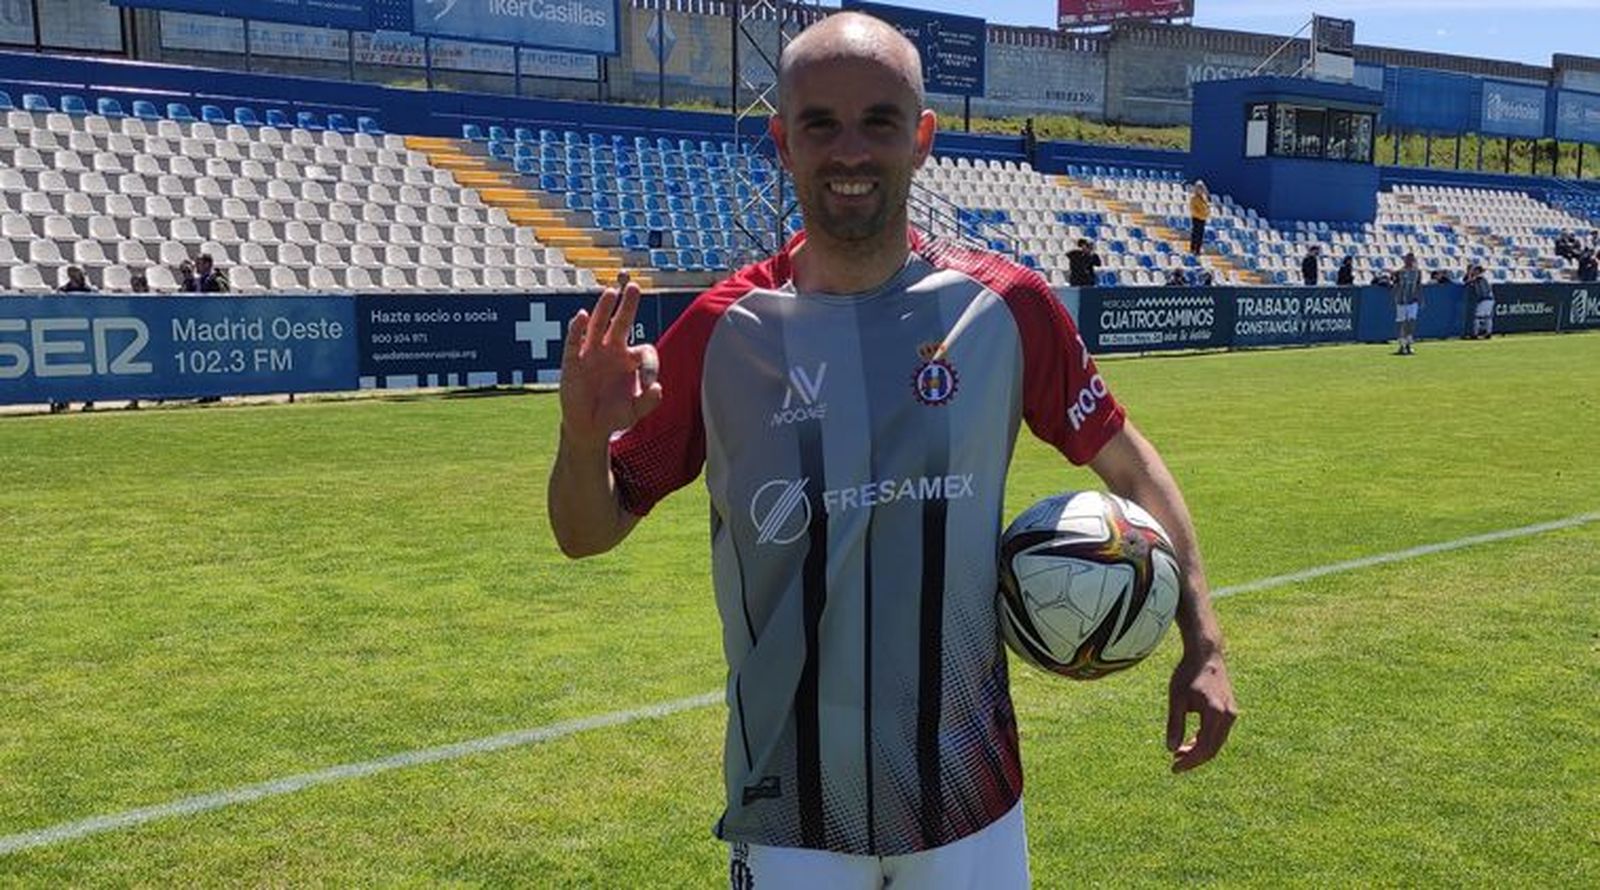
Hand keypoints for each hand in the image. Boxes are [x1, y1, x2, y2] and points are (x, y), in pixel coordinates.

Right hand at [559, 279, 661, 449]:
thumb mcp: (635, 411)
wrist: (589, 426)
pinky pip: (575, 341)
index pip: (645, 350)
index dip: (650, 365)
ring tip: (611, 293)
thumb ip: (649, 401)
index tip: (649, 384)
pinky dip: (577, 329)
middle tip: (634, 287)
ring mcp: (592, 353)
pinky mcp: (573, 361)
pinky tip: (582, 316)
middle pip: (622, 323)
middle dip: (628, 306)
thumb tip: (658, 388)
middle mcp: (612, 350)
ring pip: (598, 325)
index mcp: (631, 360)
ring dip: (604, 309)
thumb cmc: (615, 415)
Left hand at [1165, 647, 1236, 772]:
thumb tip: (1171, 749)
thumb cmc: (1188, 673)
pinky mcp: (1230, 710)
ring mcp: (1232, 713)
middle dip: (1194, 759)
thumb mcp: (1176, 698)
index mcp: (1215, 713)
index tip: (1174, 768)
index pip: (1204, 747)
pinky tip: (1189, 741)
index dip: (1190, 761)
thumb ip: (1175, 724)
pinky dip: (1205, 740)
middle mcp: (1228, 715)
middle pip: (1213, 748)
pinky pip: (1219, 733)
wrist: (1206, 654)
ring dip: (1199, 750)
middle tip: (1175, 764)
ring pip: (1217, 742)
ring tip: (1178, 753)